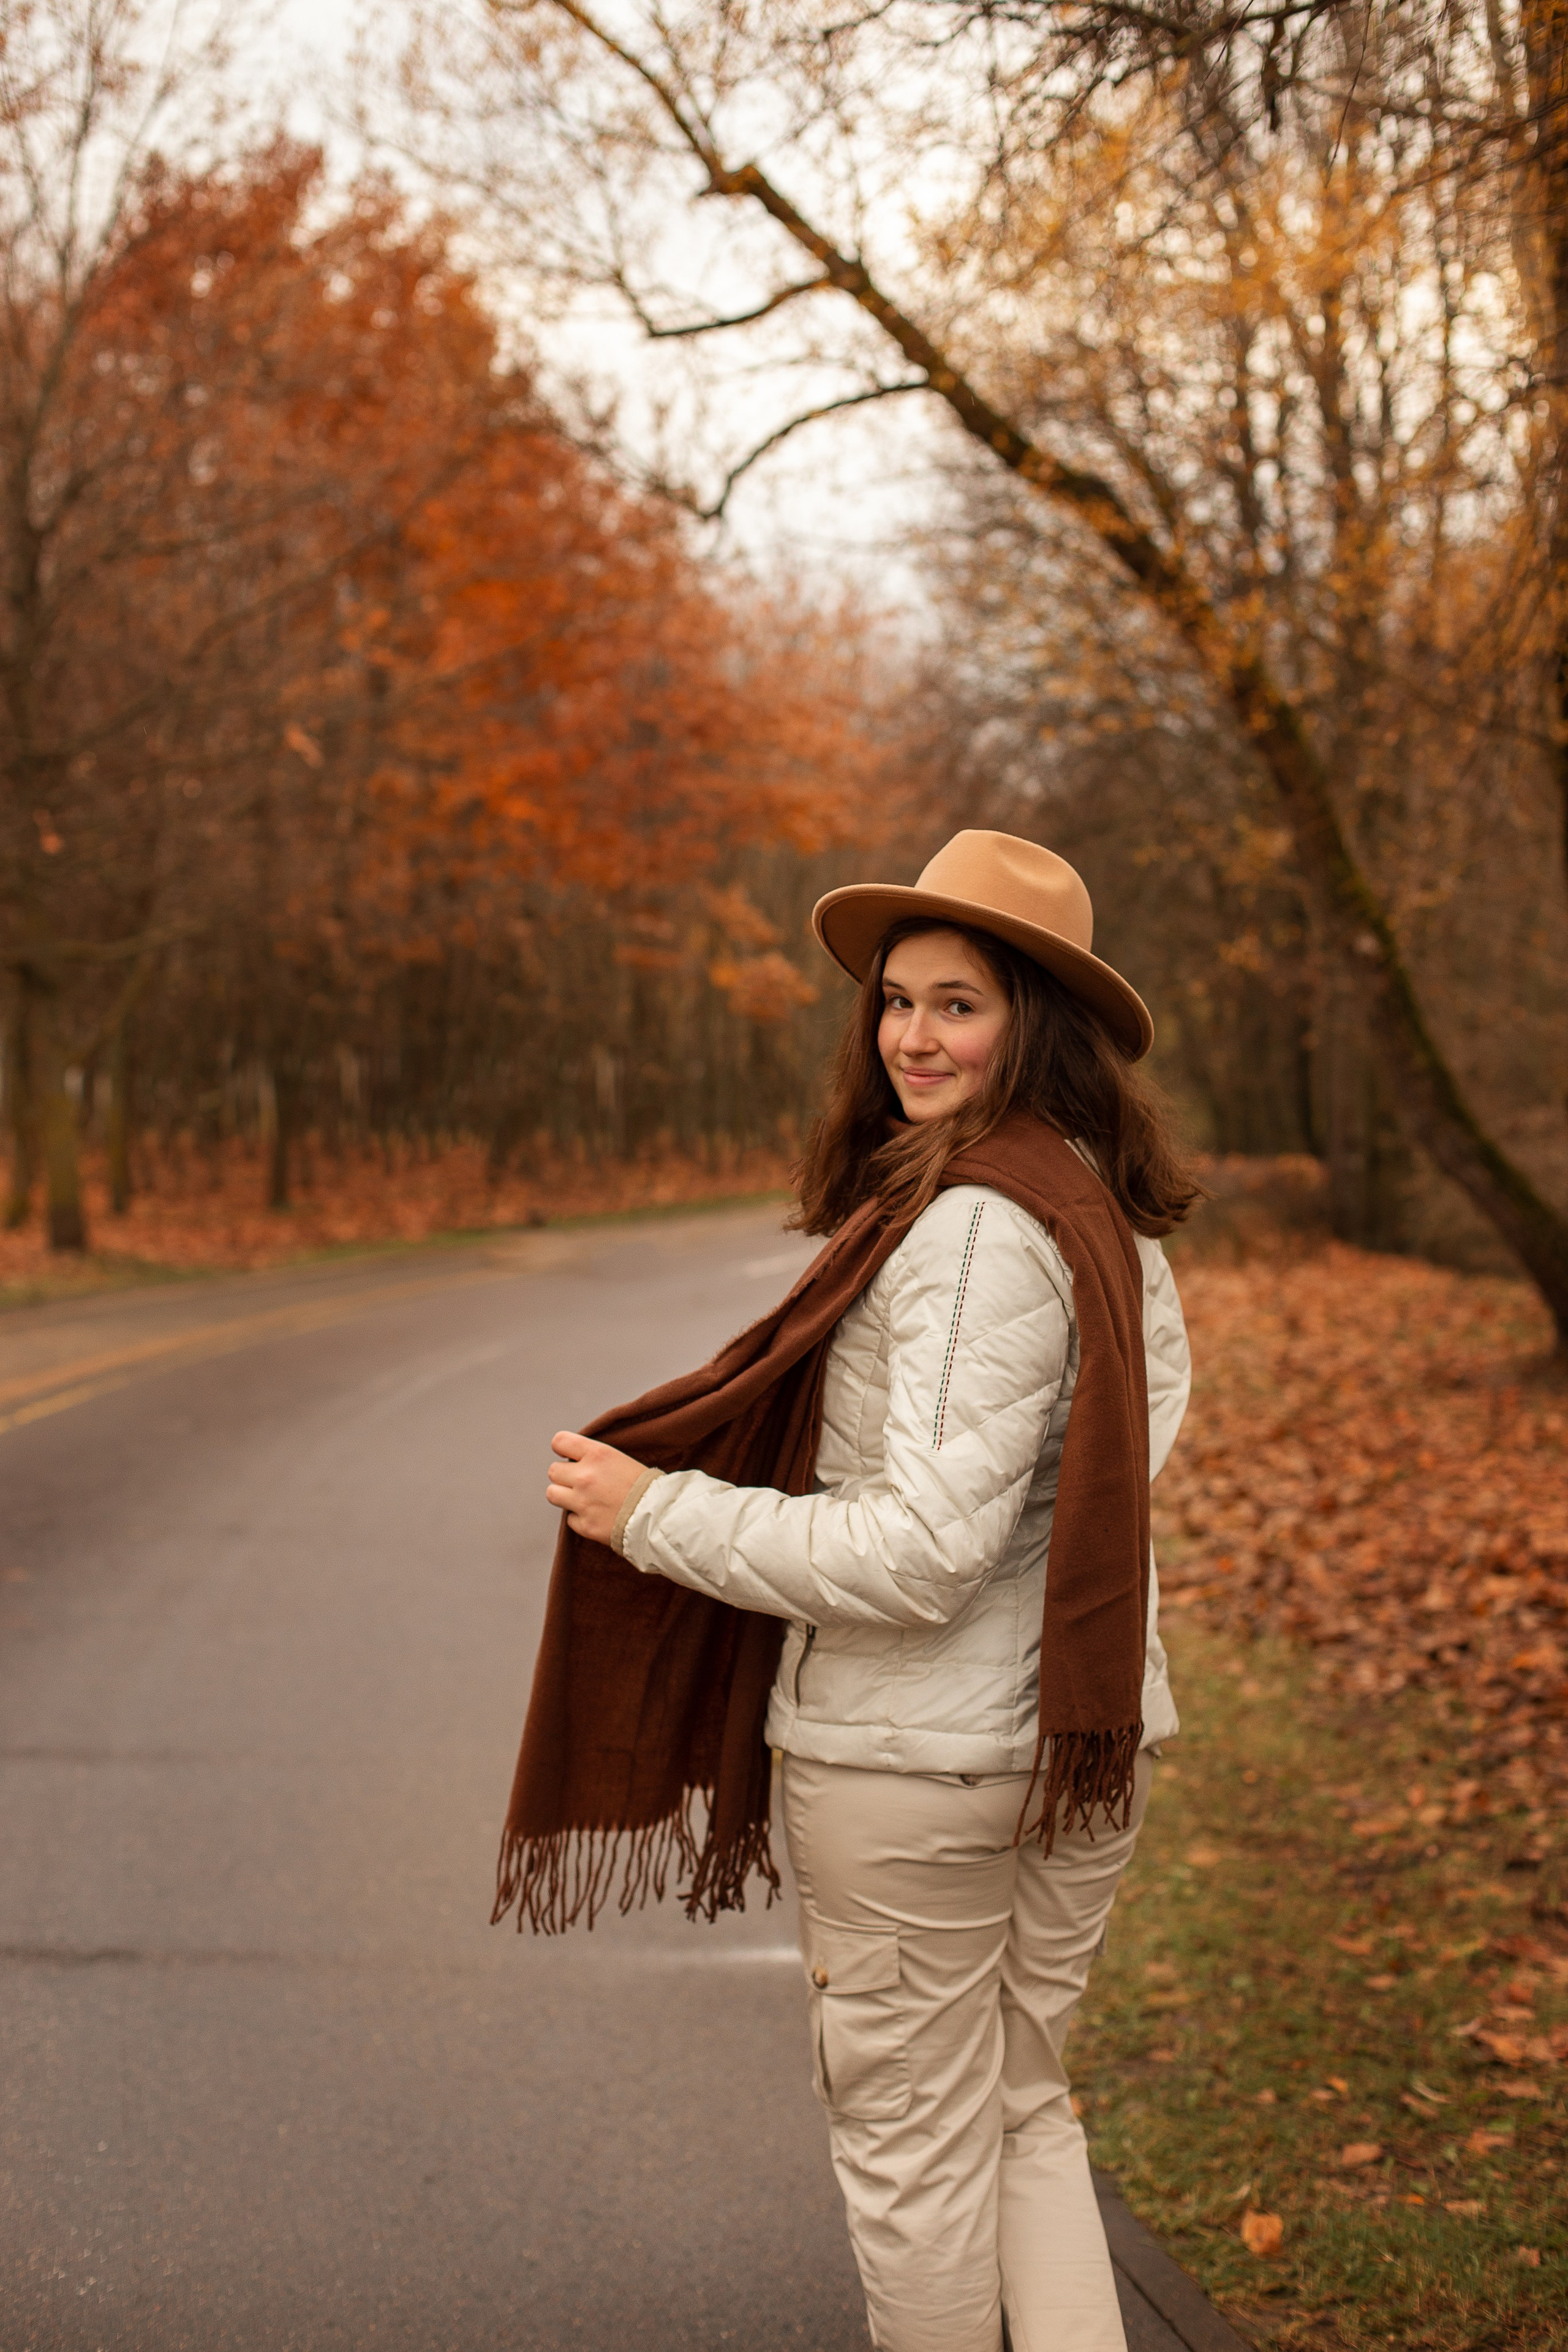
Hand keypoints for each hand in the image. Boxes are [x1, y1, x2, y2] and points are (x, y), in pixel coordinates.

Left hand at [545, 1430, 647, 1545]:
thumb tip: (575, 1459)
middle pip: (553, 1470)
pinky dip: (579, 1518)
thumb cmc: (645, 1486)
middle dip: (564, 1475)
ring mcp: (582, 1502)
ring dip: (564, 1496)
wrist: (659, 1517)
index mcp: (597, 1455)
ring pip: (552, 1494)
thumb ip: (595, 1457)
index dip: (562, 1448)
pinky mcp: (585, 1525)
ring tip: (582, 1498)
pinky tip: (596, 1515)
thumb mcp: (621, 1459)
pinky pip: (569, 1519)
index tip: (569, 1455)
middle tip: (580, 1481)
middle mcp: (585, 1476)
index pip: (559, 1441)